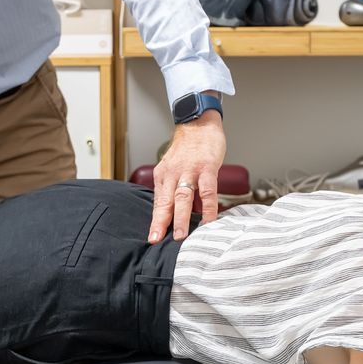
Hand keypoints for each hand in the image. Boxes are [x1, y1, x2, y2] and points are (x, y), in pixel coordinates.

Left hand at [148, 111, 227, 241]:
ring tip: (181, 236)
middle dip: (161, 223)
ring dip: (181, 218)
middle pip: (165, 202)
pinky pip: (207, 191)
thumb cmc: (188, 148)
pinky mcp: (206, 167)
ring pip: (183, 197)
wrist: (198, 122)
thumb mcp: (174, 167)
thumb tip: (178, 211)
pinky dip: (208, 207)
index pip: (158, 202)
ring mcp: (190, 170)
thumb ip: (175, 188)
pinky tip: (209, 220)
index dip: (156, 220)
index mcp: (163, 175)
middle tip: (158, 240)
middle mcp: (173, 173)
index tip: (153, 237)